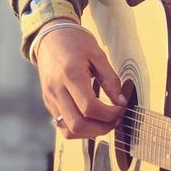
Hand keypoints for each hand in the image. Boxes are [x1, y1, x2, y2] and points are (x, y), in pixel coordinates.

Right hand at [37, 23, 126, 138]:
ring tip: (104, 121)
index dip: (109, 114)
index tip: (120, 109)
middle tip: (115, 119)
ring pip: (68, 130)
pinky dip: (80, 128)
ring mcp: (50, 98)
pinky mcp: (49, 103)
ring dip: (89, 132)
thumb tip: (121, 102)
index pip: (89, 107)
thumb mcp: (98, 55)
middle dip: (101, 128)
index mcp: (70, 75)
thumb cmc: (75, 43)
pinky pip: (63, 125)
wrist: (50, 37)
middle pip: (77, 125)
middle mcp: (56, 90)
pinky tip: (91, 118)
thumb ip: (111, 80)